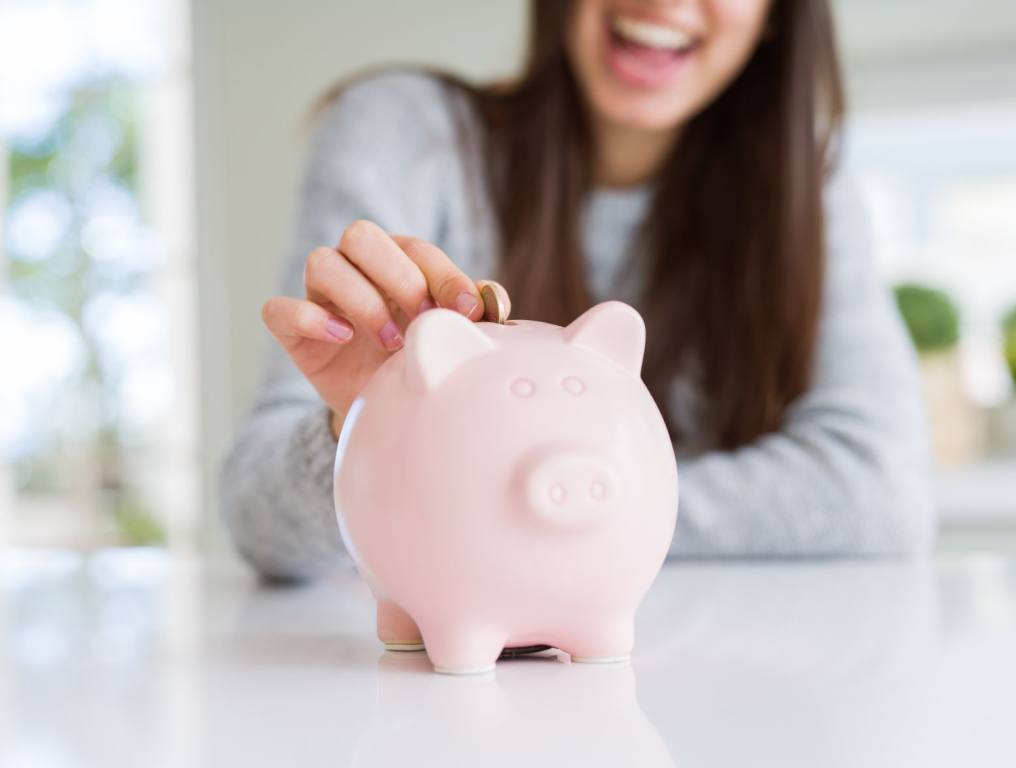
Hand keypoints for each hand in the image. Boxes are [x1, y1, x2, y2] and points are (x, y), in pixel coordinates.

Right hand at [261, 220, 483, 436]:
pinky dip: (309, 318)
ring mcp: (320, 297)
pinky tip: (344, 338)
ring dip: (362, 300)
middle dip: (398, 275)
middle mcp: (354, 268)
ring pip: (321, 262)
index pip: (416, 248)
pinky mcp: (292, 332)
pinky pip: (279, 309)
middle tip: (423, 319)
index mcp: (397, 262)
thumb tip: (495, 298)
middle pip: (361, 235)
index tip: (468, 310)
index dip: (443, 275)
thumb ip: (472, 313)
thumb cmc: (417, 362)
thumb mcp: (448, 338)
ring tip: (391, 343)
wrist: (382, 411)